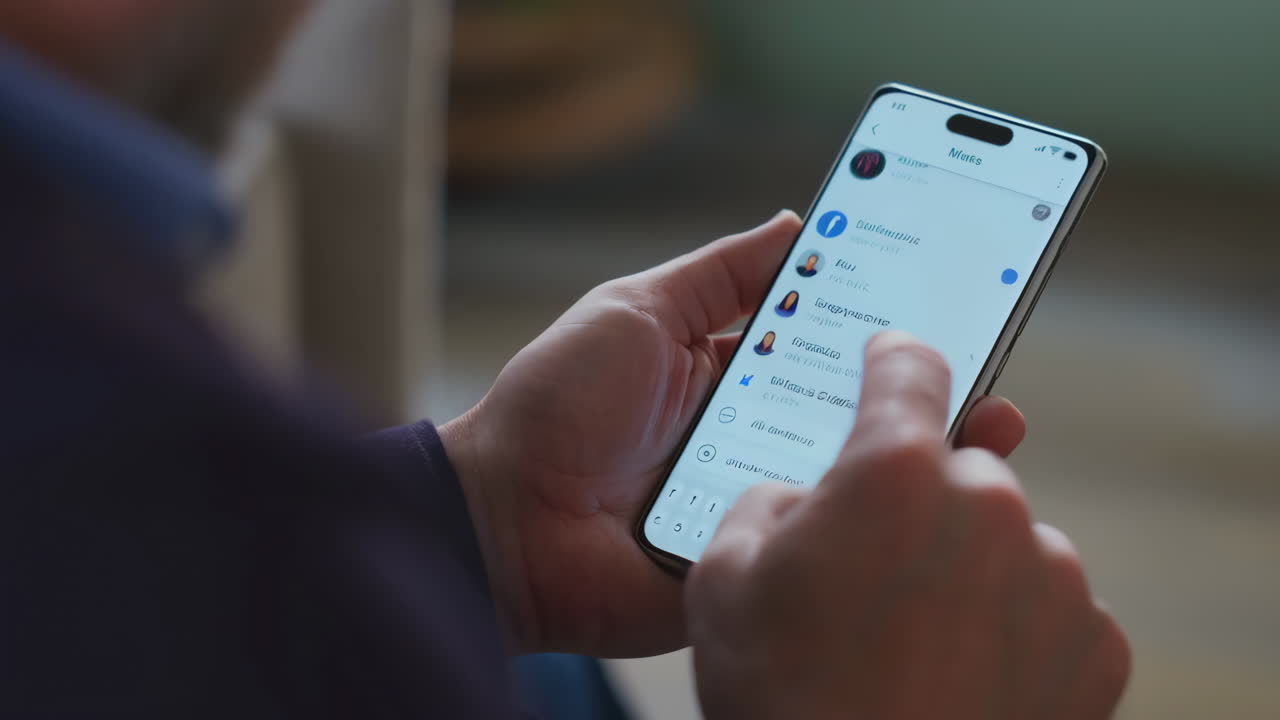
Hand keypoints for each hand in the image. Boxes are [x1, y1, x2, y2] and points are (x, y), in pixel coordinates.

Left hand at [441, 212, 1027, 656]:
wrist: (504, 520)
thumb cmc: (556, 403)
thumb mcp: (636, 310)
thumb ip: (716, 272)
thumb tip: (795, 221)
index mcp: (729, 374)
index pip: (824, 342)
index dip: (880, 319)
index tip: (946, 291)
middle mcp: (752, 434)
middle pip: (849, 406)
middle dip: (918, 383)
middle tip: (987, 353)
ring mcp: (757, 498)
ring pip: (850, 474)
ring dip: (918, 449)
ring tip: (990, 420)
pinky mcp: (754, 557)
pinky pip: (822, 540)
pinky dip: (874, 521)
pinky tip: (931, 494)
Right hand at [686, 331, 1129, 718]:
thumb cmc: (786, 698)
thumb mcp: (721, 578)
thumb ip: (767, 500)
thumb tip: (805, 496)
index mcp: (895, 471)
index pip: (909, 368)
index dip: (894, 359)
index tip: (894, 360)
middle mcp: (989, 505)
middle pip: (957, 470)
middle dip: (918, 506)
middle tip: (871, 576)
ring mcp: (1054, 575)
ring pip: (1006, 540)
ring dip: (968, 568)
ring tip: (913, 642)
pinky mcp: (1095, 644)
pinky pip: (1050, 606)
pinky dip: (1014, 627)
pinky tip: (962, 673)